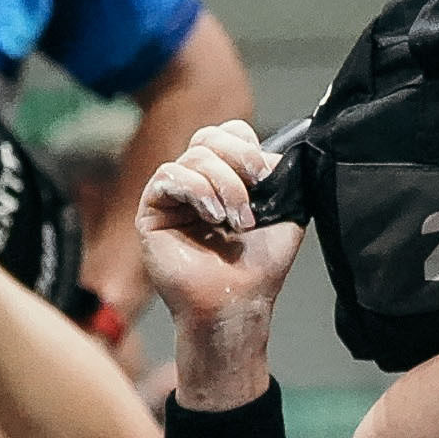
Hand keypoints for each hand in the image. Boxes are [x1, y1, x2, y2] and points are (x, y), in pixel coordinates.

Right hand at [138, 121, 301, 405]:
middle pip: (208, 137)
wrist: (238, 303)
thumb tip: (274, 151)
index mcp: (226, 179)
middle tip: (255, 187)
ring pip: (193, 157)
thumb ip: (283, 177)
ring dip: (224, 184)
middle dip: (238, 157)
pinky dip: (197, 189)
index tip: (265, 172)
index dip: (245, 144)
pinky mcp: (151, 212)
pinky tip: (212, 216)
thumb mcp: (286, 213)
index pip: (227, 134)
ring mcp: (172, 197)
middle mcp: (196, 184)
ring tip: (236, 219)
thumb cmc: (260, 268)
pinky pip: (169, 176)